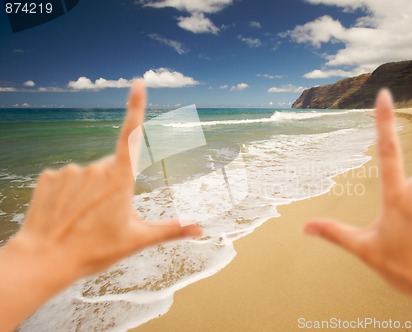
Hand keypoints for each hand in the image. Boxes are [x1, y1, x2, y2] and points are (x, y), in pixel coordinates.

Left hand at [0, 81, 201, 331]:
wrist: (45, 261)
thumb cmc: (95, 250)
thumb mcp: (137, 240)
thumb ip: (171, 230)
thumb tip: (200, 229)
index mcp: (120, 178)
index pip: (131, 135)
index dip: (136, 106)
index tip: (138, 82)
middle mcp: (95, 168)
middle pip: (110, 169)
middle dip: (111, 187)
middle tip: (103, 217)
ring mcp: (69, 171)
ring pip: (87, 175)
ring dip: (88, 191)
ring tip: (82, 219)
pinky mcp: (48, 177)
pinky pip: (64, 179)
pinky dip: (67, 193)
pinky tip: (64, 213)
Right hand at [304, 90, 411, 324]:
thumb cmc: (406, 271)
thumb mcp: (366, 250)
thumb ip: (334, 232)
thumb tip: (303, 227)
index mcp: (394, 197)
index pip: (387, 149)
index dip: (383, 119)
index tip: (384, 93)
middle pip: (410, 180)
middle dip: (408, 200)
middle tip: (411, 232)